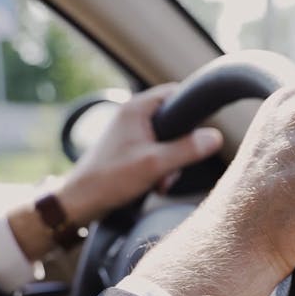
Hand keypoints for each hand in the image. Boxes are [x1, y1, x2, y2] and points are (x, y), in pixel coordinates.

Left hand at [8, 84, 221, 262]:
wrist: (79, 202)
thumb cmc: (110, 179)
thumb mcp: (155, 165)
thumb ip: (187, 149)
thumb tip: (215, 137)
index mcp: (136, 109)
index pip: (175, 93)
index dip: (192, 110)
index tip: (202, 130)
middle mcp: (132, 116)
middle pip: (174, 122)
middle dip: (181, 148)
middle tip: (175, 168)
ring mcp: (129, 134)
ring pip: (166, 142)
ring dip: (170, 164)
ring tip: (160, 182)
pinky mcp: (128, 151)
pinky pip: (155, 154)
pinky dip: (159, 170)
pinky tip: (153, 185)